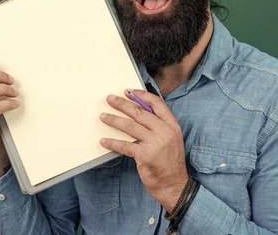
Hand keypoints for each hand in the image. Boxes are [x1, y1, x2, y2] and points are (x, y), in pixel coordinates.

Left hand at [99, 90, 187, 211]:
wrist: (174, 184)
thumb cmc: (170, 162)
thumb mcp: (171, 139)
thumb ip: (158, 125)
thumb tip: (138, 112)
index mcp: (172, 125)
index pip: (157, 103)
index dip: (141, 95)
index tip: (128, 91)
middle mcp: (165, 131)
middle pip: (140, 112)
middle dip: (122, 104)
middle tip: (110, 99)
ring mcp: (155, 143)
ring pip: (130, 126)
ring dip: (114, 120)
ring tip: (103, 116)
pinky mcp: (145, 156)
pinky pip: (125, 146)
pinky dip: (112, 143)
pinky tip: (104, 141)